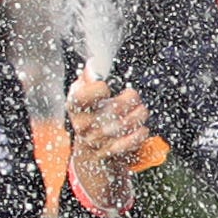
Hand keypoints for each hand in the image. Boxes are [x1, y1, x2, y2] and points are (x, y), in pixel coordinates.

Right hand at [63, 77, 152, 214]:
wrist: (90, 147)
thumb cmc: (90, 111)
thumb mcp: (85, 91)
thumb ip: (90, 76)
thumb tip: (95, 64)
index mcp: (75, 106)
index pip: (81, 98)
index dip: (96, 90)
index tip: (106, 87)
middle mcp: (82, 125)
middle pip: (111, 110)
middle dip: (130, 100)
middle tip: (134, 95)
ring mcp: (95, 141)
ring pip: (123, 126)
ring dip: (139, 115)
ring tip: (142, 110)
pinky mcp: (107, 153)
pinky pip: (129, 143)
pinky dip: (140, 134)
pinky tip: (142, 128)